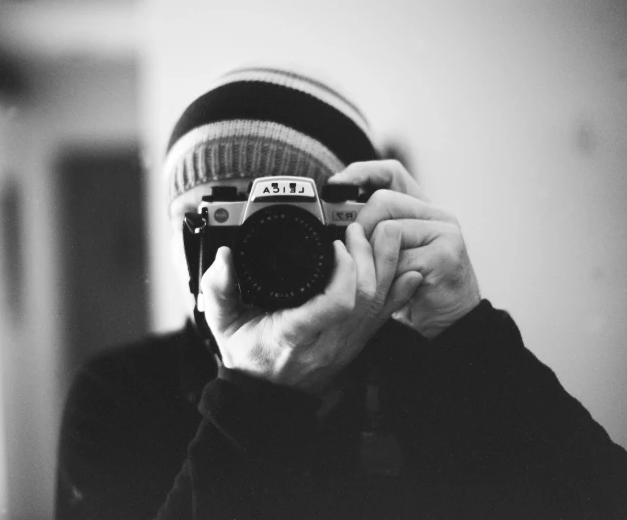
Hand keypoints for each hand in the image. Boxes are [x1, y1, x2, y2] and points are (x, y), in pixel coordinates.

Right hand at [199, 223, 422, 395]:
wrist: (264, 398)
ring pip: (379, 305)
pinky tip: (409, 271)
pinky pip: (384, 318)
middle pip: (366, 298)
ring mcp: (345, 346)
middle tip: (358, 228)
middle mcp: (326, 343)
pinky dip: (399, 293)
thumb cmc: (245, 356)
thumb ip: (218, 289)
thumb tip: (223, 256)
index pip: (336, 304)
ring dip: (387, 267)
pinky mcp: (356, 346)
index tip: (337, 243)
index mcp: (294, 334)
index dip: (345, 269)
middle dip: (369, 256)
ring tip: (384, 235)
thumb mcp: (222, 324)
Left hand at [329, 160, 480, 338]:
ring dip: (375, 257)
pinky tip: (398, 290)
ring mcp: (444, 232)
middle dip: (361, 227)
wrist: (450, 323)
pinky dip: (389, 278)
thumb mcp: (391, 257)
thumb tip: (340, 223)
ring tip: (383, 277)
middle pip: (382, 201)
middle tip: (356, 252)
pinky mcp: (444, 254)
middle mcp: (437, 215)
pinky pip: (398, 258)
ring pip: (388, 229)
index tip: (336, 184)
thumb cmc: (416, 291)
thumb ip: (375, 233)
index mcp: (422, 210)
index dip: (362, 173)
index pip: (391, 174)